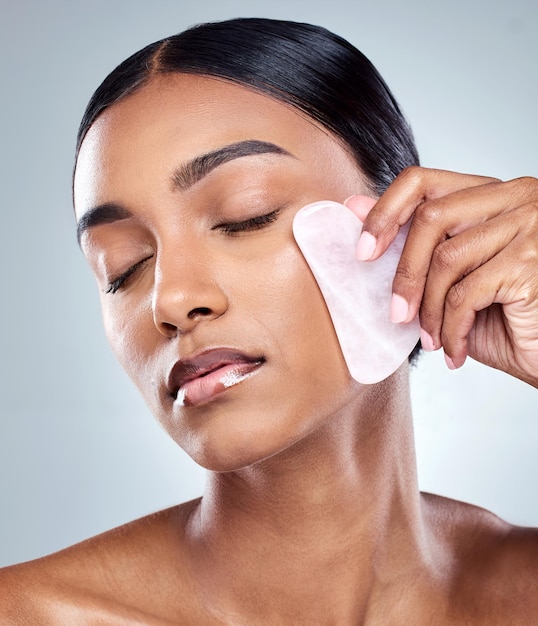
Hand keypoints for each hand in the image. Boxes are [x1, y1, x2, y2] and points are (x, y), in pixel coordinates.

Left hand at [346, 167, 537, 386]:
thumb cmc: (505, 318)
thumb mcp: (449, 279)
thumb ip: (410, 242)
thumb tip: (353, 206)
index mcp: (491, 194)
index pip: (422, 181)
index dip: (383, 213)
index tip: (363, 252)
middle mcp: (515, 197)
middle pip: (430, 219)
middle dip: (404, 274)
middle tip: (396, 315)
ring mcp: (529, 224)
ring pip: (446, 259)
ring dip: (428, 310)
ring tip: (431, 340)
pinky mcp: (531, 260)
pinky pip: (466, 294)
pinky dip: (451, 328)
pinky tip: (454, 349)